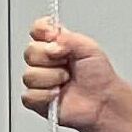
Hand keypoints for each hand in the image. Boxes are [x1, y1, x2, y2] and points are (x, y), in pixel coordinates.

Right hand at [22, 17, 120, 131]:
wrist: (103, 102)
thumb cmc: (99, 77)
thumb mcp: (89, 48)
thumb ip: (68, 38)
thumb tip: (52, 42)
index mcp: (56, 45)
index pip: (37, 30)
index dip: (41, 31)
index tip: (53, 36)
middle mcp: (46, 61)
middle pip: (29, 52)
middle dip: (49, 58)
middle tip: (66, 63)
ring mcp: (40, 80)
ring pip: (29, 75)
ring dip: (51, 78)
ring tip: (65, 81)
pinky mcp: (37, 100)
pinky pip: (29, 95)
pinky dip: (45, 95)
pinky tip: (57, 94)